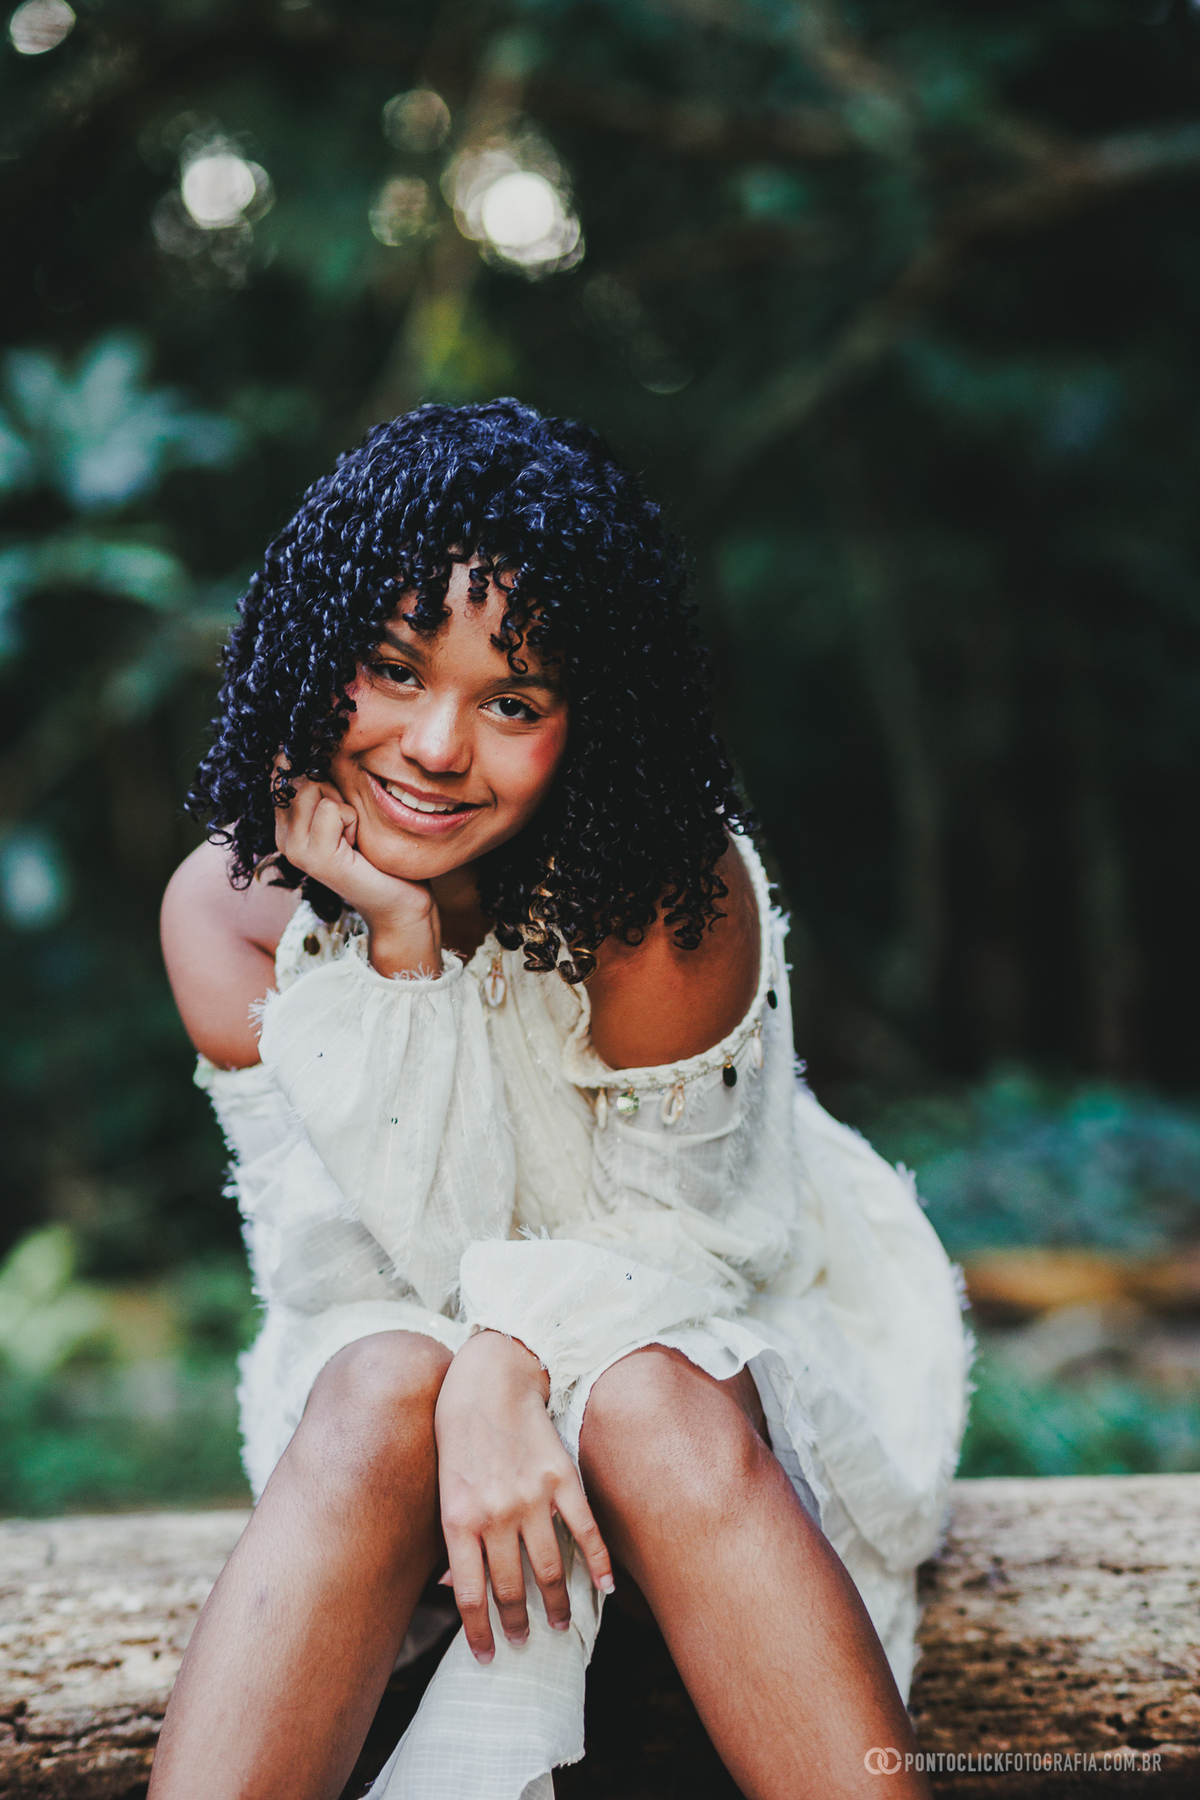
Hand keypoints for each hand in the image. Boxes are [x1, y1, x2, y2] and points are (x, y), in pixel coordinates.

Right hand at [273, 767, 439, 976]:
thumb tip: (312, 736)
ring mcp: (294, 850)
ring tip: (352, 834)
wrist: (400, 900)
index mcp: (285, 825)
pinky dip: (352, 820)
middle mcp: (282, 837)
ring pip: (313, 788)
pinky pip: (332, 809)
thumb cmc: (378, 851)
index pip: (282, 770)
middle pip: (299, 775)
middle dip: (333, 789)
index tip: (338, 798)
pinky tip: (356, 844)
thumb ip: (324, 781)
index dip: (313, 770)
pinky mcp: (314, 858)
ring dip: (344, 805)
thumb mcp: (347, 808)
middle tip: (349, 824)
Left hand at [434, 1331, 613, 1662]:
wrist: (489, 1381)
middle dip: (517, 1623)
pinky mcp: (562, 1479)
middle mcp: (496, 1515)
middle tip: (522, 1641)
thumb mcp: (442, 1489)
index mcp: (459, 1519)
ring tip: (560, 1624)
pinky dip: (599, 1563)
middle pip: (511, 1588)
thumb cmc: (458, 1435)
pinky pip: (585, 1531)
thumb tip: (451, 1589)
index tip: (487, 1656)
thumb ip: (452, 1539)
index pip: (470, 1595)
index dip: (479, 1632)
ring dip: (556, 1604)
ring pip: (548, 1569)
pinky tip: (606, 1588)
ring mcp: (532, 1498)